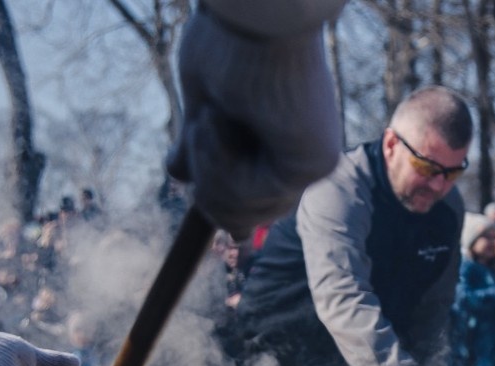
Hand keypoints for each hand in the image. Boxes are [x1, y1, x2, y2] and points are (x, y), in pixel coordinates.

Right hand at [167, 6, 342, 239]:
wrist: (250, 12)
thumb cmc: (228, 44)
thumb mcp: (203, 107)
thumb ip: (198, 150)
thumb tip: (180, 180)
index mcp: (277, 143)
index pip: (245, 200)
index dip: (213, 199)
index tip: (184, 177)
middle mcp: (298, 156)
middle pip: (244, 216)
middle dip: (208, 187)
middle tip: (206, 126)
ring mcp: (310, 163)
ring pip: (243, 211)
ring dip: (209, 167)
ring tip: (216, 114)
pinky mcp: (314, 164)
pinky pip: (250, 194)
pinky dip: (219, 162)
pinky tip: (224, 119)